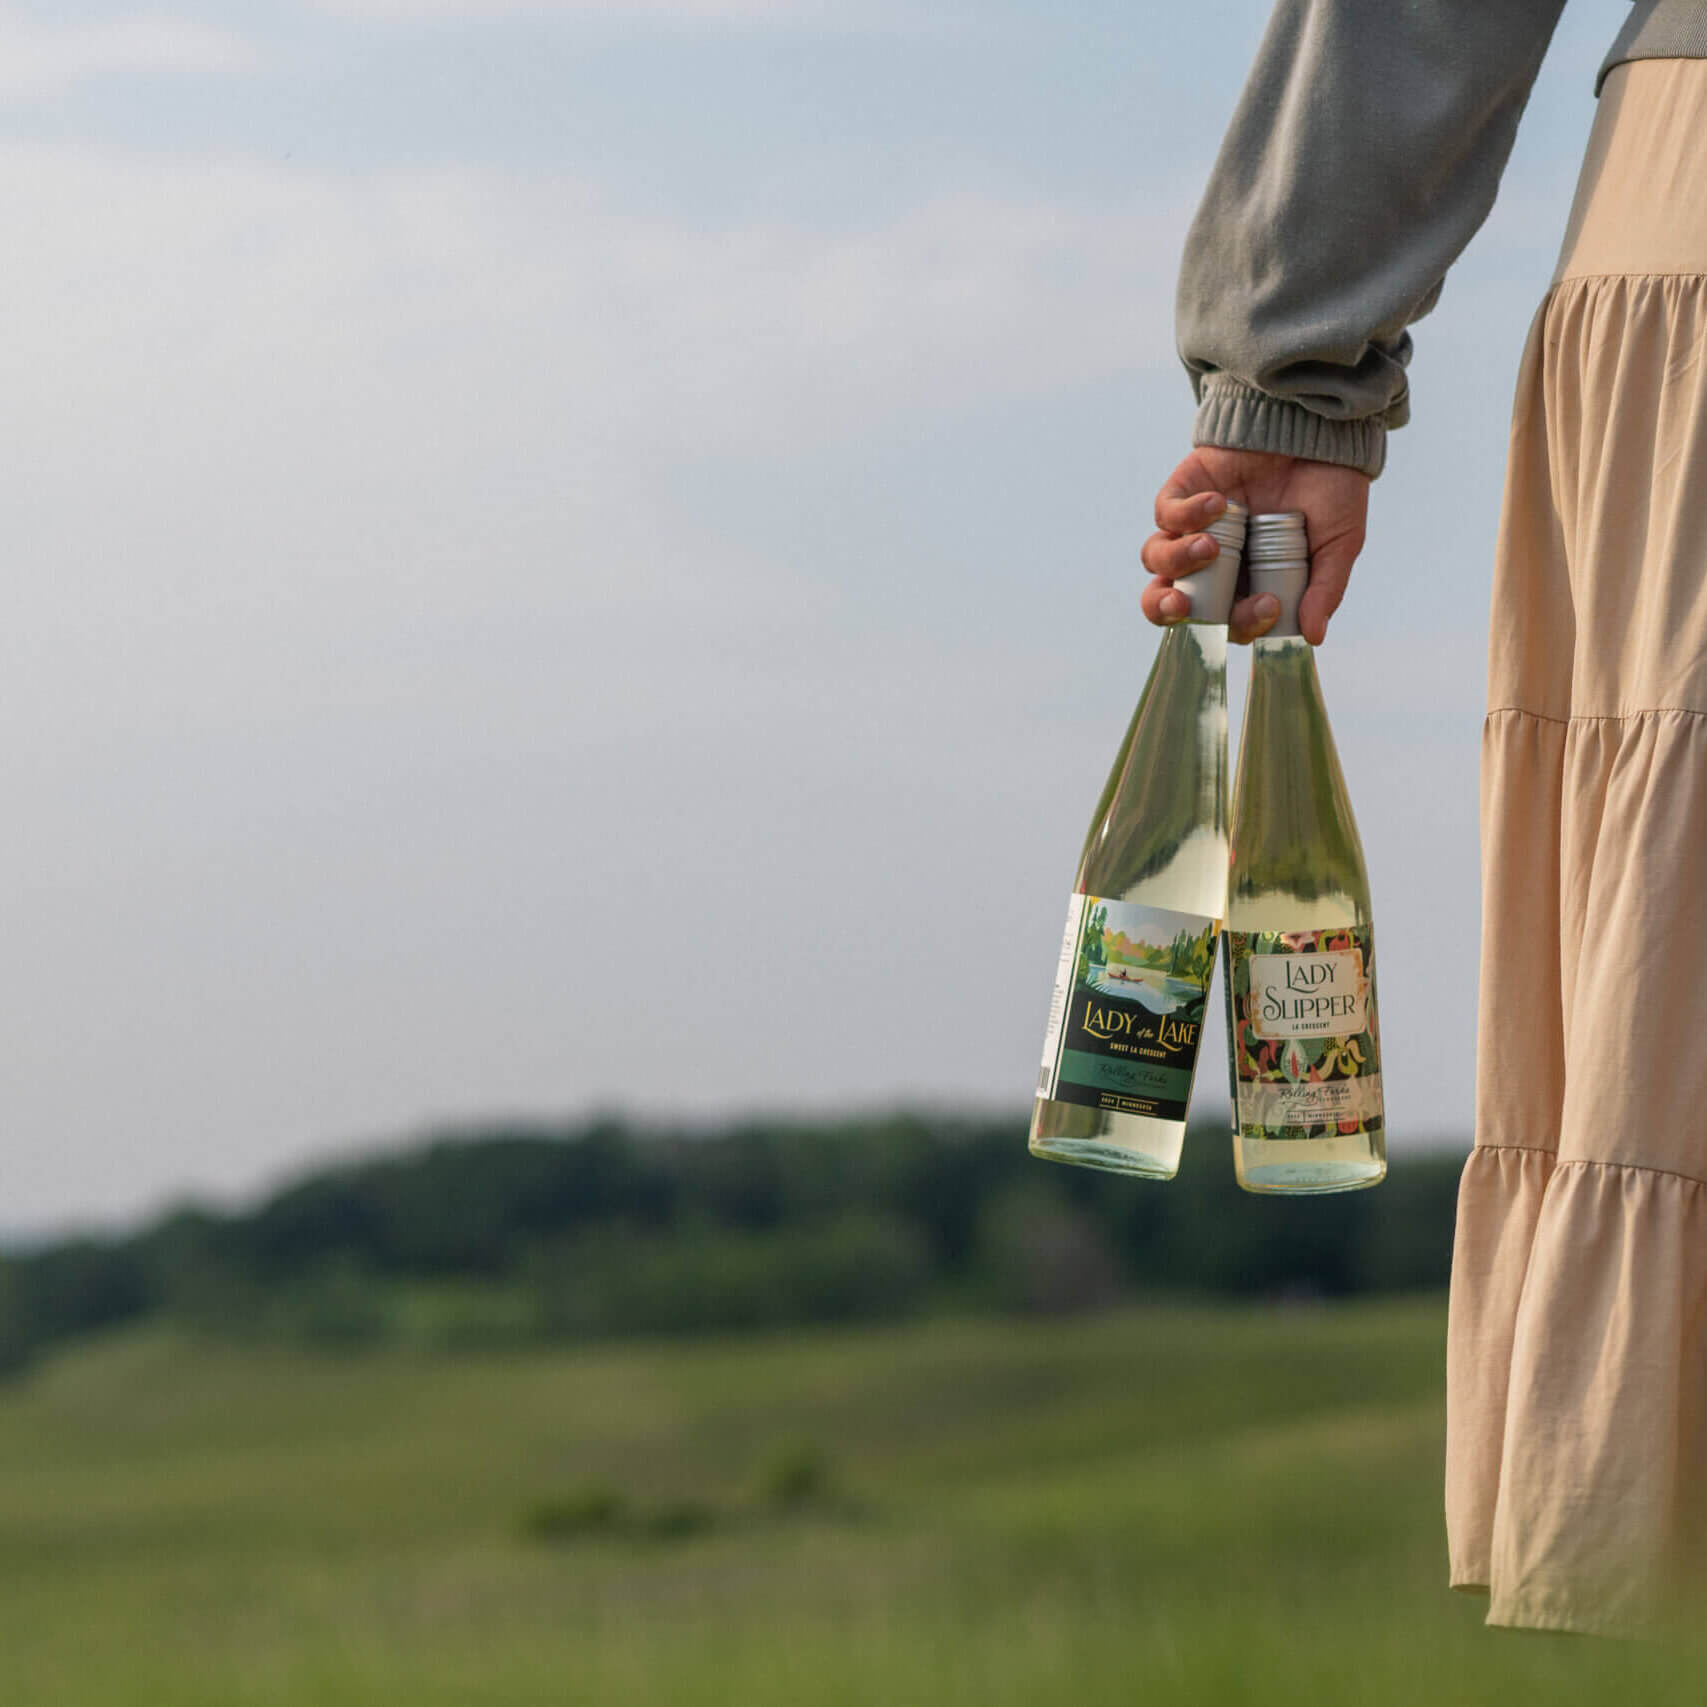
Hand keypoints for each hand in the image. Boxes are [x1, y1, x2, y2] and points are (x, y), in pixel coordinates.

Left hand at [1139, 448, 1370, 643]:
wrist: (1322, 428)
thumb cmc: (1332, 488)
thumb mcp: (1339, 543)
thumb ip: (1324, 590)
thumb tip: (1312, 636)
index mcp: (1247, 584)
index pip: (1224, 622)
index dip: (1236, 625)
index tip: (1266, 606)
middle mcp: (1213, 563)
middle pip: (1171, 602)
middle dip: (1168, 611)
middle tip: (1183, 606)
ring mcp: (1193, 528)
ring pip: (1158, 561)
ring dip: (1178, 562)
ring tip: (1213, 546)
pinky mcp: (1182, 493)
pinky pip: (1165, 514)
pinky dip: (1186, 513)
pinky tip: (1219, 502)